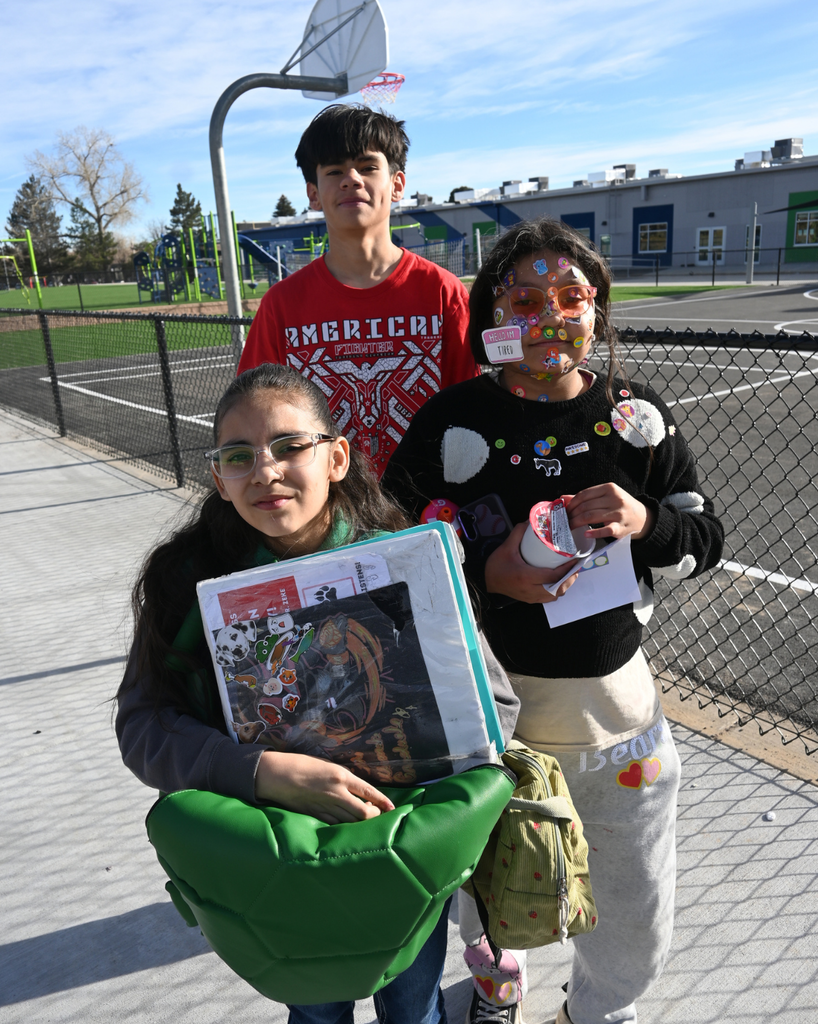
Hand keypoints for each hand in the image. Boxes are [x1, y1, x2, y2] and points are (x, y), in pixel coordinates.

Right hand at [254, 750, 394, 824]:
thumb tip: (358, 791)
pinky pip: (336, 824)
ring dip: (360, 821)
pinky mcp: (316, 815)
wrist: (278, 774)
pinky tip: (346, 822)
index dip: (383, 801)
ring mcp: (326, 806)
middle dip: (374, 815)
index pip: (369, 791)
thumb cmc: (302, 765)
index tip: (392, 807)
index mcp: (341, 776)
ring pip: (351, 821)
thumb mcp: (328, 766)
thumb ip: (344, 779)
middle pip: (364, 812)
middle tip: (376, 813)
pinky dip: (344, 825)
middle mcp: (337, 793)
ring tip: (363, 817)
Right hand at [485, 522, 580, 603]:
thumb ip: (518, 533)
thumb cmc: (495, 566)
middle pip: (557, 588)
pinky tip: (558, 582)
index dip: (566, 569)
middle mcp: (530, 589)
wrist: (485, 581)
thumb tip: (530, 521)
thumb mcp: (506, 547)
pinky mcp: (529, 599)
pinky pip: (548, 598)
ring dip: (564, 586)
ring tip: (570, 574)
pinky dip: (556, 591)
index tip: (574, 560)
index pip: (552, 576)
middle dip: (569, 578)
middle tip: (575, 567)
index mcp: (525, 576)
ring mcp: (530, 597)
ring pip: (554, 595)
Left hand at [566, 484, 653, 540]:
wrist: (642, 517)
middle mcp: (614, 499)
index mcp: (609, 488)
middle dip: (572, 514)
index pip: (584, 494)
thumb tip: (562, 498)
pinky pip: (605, 530)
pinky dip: (594, 532)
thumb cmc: (619, 506)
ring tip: (570, 527)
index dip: (571, 503)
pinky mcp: (621, 527)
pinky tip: (586, 534)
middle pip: (586, 506)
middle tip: (565, 521)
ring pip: (591, 516)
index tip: (565, 510)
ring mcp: (618, 513)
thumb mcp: (605, 497)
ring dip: (577, 523)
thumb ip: (585, 497)